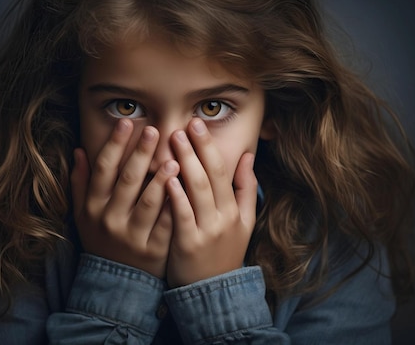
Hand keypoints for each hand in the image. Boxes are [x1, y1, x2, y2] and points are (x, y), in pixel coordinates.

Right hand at [70, 119, 179, 277]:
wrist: (115, 280)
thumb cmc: (101, 238)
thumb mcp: (83, 213)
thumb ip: (81, 182)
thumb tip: (80, 150)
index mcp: (94, 206)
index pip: (104, 169)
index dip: (115, 144)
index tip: (127, 122)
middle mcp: (111, 219)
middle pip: (127, 181)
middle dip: (140, 154)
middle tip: (154, 130)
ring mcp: (133, 235)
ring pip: (148, 203)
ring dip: (161, 180)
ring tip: (174, 159)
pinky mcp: (154, 250)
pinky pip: (167, 225)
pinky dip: (175, 207)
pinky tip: (186, 190)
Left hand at [165, 118, 256, 286]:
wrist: (214, 292)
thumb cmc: (225, 252)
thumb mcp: (245, 222)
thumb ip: (247, 189)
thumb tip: (247, 156)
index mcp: (235, 209)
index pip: (223, 170)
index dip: (210, 146)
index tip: (198, 123)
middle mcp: (223, 217)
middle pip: (210, 175)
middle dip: (197, 147)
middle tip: (184, 124)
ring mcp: (207, 230)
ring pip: (197, 190)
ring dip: (186, 162)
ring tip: (173, 139)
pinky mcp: (189, 244)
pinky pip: (183, 215)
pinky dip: (177, 194)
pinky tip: (167, 176)